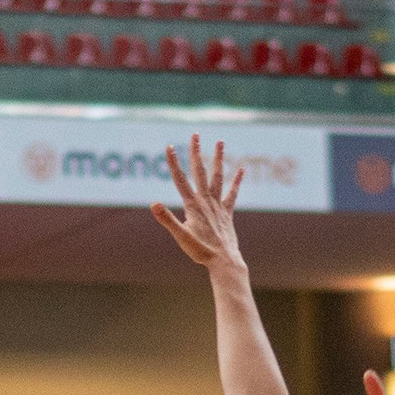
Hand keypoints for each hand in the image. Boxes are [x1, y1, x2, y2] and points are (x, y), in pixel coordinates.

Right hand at [150, 136, 245, 273]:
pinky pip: (232, 193)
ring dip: (218, 159)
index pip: (180, 179)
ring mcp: (218, 205)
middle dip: (196, 152)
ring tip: (220, 142)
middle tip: (195, 135)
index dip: (173, 162)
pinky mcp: (227, 212)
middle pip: (200, 171)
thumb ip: (167, 219)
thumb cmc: (201, 251)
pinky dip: (237, 181)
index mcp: (192, 205)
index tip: (169, 147)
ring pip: (217, 177)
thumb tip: (153, 204)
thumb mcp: (180, 236)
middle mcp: (206, 200)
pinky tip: (241, 169)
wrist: (223, 260)